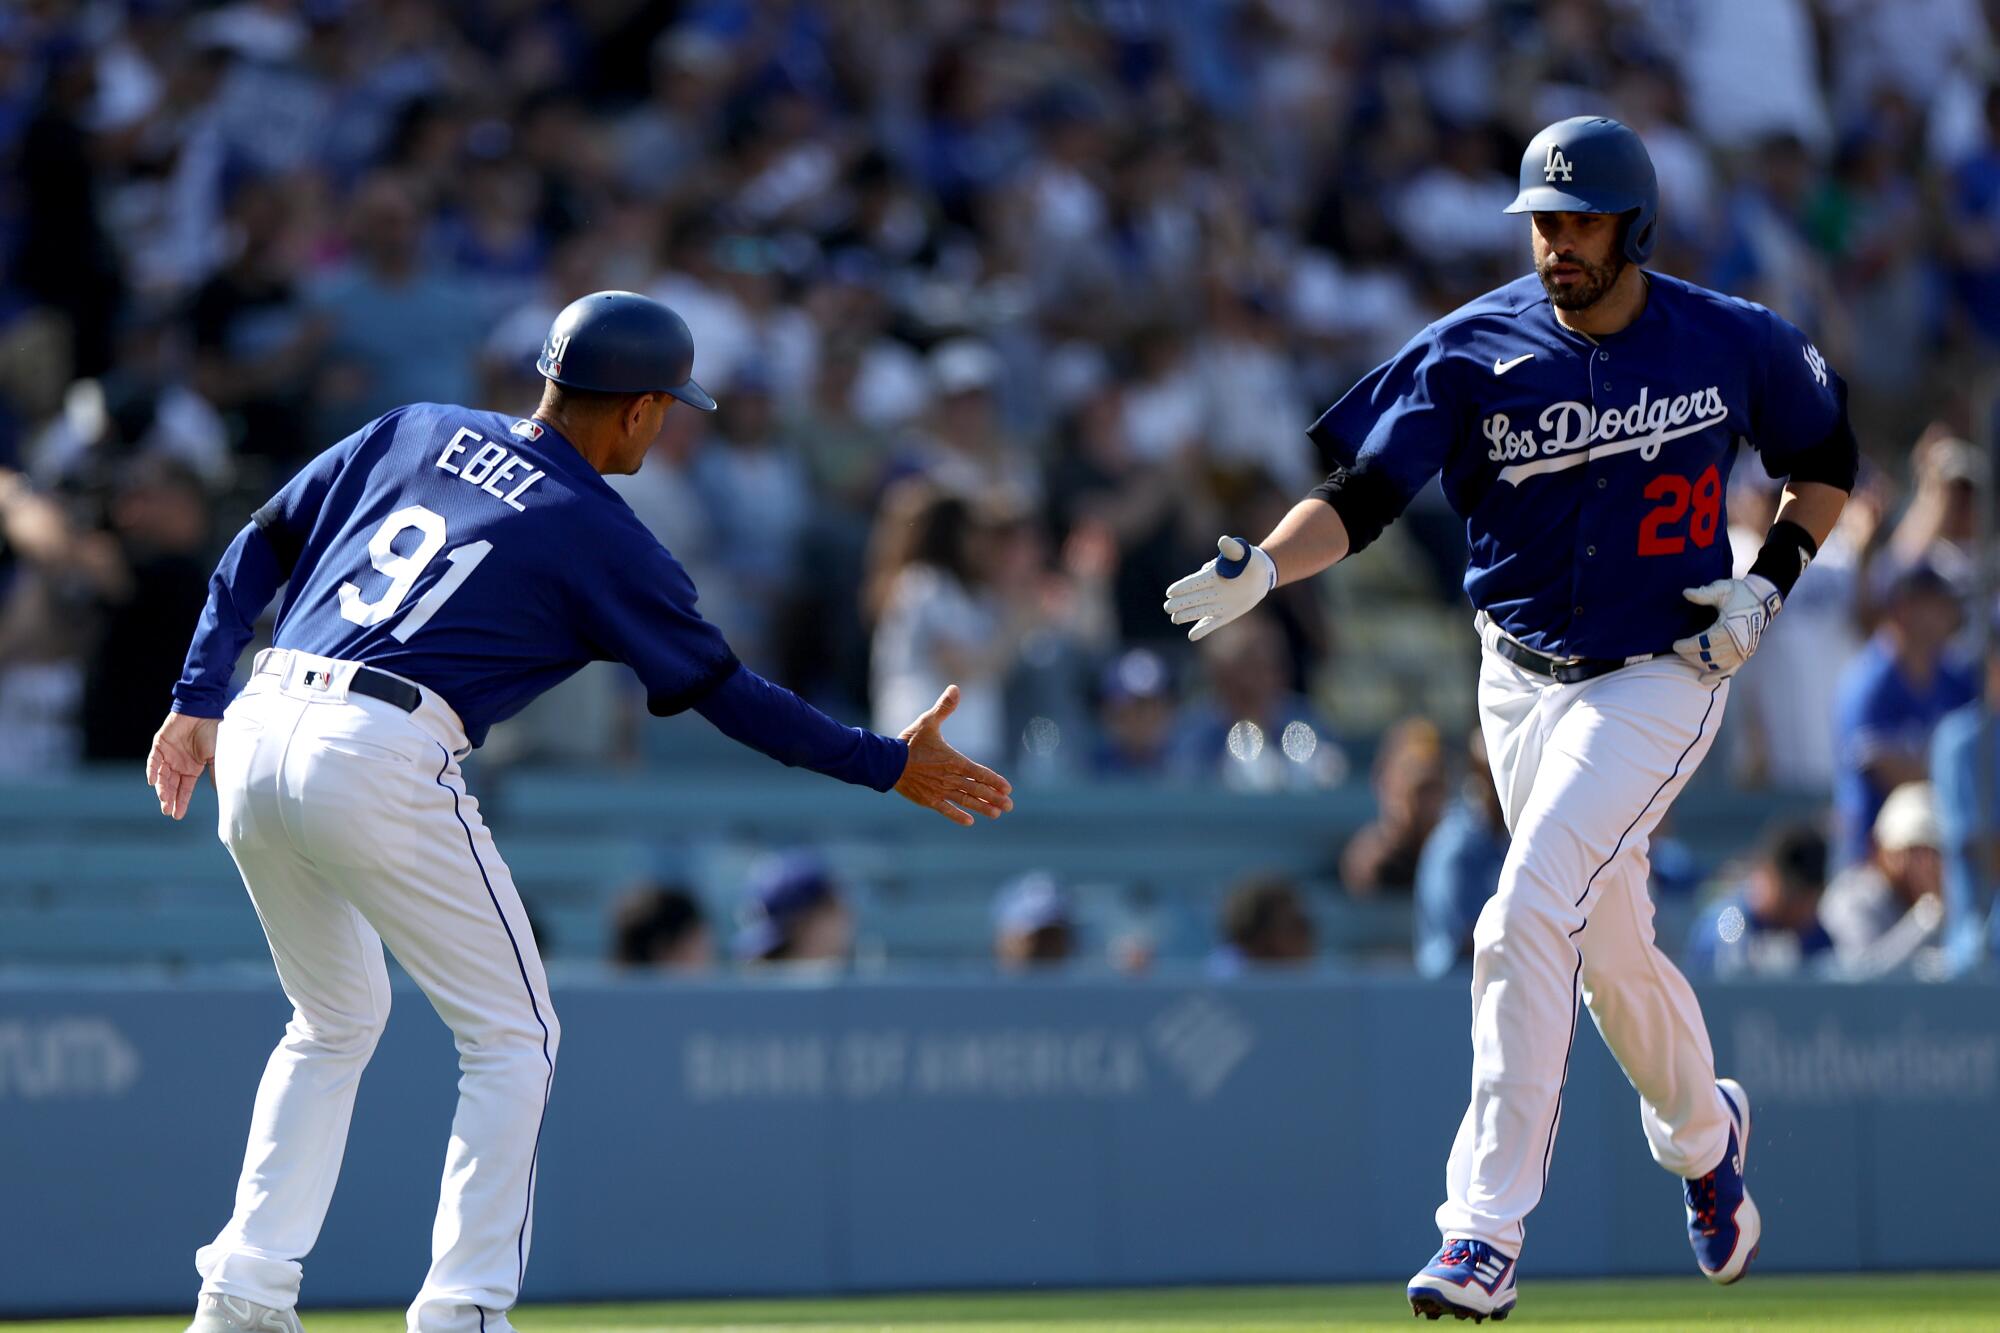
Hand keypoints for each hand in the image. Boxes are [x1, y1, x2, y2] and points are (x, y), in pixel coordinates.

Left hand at [146, 711, 218, 819]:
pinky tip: (152, 782)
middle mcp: (179, 764)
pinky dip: (152, 770)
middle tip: (167, 811)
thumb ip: (214, 775)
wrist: (205, 712)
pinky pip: (154, 760)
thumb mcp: (217, 758)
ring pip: (161, 776)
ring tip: (163, 799)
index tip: (177, 816)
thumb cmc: (215, 733)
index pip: (184, 789)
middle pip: (171, 785)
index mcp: (192, 769)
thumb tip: (221, 794)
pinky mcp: (160, 745)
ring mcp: (168, 755)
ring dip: (161, 788)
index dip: (181, 802)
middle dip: (169, 799)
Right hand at [893, 685, 1013, 826]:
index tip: (1008, 788)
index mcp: (953, 760)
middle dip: (994, 797)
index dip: (994, 780)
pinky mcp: (928, 799)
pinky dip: (958, 816)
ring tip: (996, 813)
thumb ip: (944, 707)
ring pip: (965, 800)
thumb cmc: (909, 741)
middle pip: (976, 789)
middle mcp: (949, 777)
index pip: (979, 772)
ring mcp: (939, 790)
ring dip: (982, 807)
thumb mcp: (928, 721)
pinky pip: (946, 809)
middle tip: (1009, 805)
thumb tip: (955, 688)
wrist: (887, 762)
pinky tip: (969, 821)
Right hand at [1162, 536, 1275, 641]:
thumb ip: (1232, 549)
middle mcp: (1211, 591)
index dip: (1183, 587)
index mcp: (1212, 576)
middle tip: (1168, 607)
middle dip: (1180, 602)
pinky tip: (1191, 636)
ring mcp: (1218, 604)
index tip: (1170, 592)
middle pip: (1192, 598)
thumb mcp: (1243, 553)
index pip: (1194, 582)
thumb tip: (1223, 541)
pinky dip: (1202, 629)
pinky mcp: (1225, 615)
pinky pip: (1212, 623)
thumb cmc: (1249, 561)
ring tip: (1174, 619)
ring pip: (1199, 611)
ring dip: (1187, 615)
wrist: (1262, 575)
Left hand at [1673, 575, 1781, 675]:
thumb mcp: (1723, 590)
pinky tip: (1703, 680)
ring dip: (1700, 663)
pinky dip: (1716, 677)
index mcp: (1729, 630)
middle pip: (1706, 657)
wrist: (1764, 600)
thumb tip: (1686, 593)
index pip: (1702, 644)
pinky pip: (1730, 671)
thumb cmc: (1741, 594)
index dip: (1686, 647)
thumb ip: (1704, 593)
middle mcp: (1736, 644)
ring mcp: (1742, 652)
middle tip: (1679, 650)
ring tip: (1688, 658)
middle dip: (1690, 655)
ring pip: (1715, 665)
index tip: (1675, 645)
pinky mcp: (1745, 655)